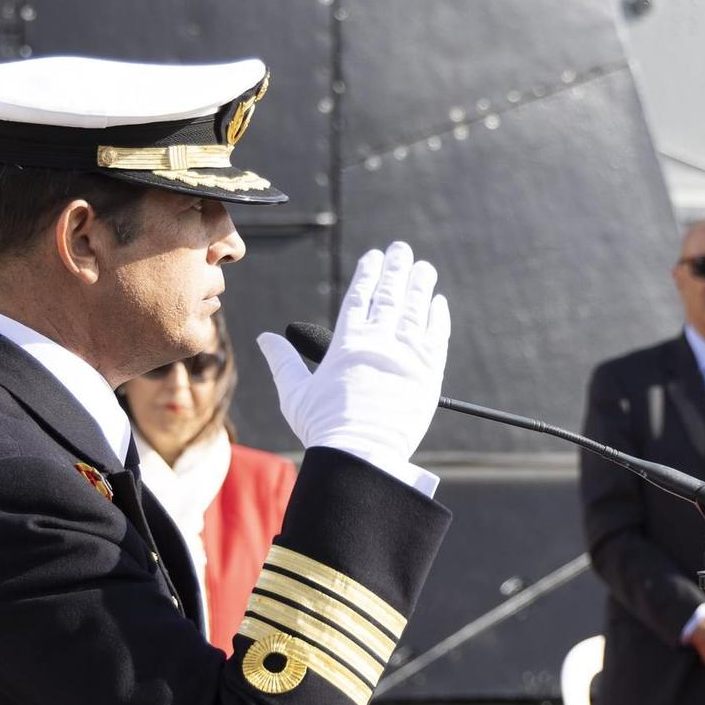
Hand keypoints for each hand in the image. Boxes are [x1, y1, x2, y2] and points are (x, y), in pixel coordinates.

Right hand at [257, 242, 449, 468]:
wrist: (362, 454)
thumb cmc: (325, 428)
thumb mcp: (295, 393)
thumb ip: (283, 362)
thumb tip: (266, 338)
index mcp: (347, 343)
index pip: (360, 296)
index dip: (368, 273)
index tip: (375, 256)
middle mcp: (378, 341)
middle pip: (390, 295)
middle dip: (396, 269)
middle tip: (403, 250)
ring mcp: (406, 355)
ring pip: (416, 309)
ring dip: (420, 285)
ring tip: (424, 268)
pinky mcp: (429, 374)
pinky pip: (436, 337)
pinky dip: (437, 317)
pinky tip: (438, 302)